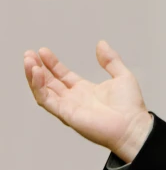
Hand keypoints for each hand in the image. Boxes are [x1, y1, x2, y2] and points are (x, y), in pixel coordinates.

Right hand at [23, 41, 152, 162]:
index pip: (62, 75)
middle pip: (49, 82)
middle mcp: (74, 99)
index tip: (43, 51)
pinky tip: (36, 73)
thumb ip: (110, 60)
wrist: (133, 125)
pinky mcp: (66, 114)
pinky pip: (47, 100)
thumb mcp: (122, 75)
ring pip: (44, 91)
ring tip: (28, 61)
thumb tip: (101, 44)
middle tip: (28, 54)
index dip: (52, 63)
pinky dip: (38, 87)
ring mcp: (68, 107)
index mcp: (85, 90)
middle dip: (37, 68)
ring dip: (33, 76)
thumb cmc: (131, 107)